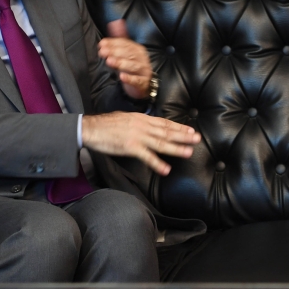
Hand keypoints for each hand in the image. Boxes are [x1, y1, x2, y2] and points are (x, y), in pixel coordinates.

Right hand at [81, 112, 200, 175]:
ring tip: (189, 152)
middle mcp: (143, 126)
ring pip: (161, 143)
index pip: (165, 123)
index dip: (179, 127)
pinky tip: (166, 169)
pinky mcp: (130, 147)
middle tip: (197, 138)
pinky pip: (147, 156)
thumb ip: (140, 122)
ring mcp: (138, 136)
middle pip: (167, 131)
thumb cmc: (107, 125)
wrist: (91, 128)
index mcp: (142, 118)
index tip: (190, 130)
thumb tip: (150, 125)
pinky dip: (157, 163)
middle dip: (183, 136)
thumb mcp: (127, 118)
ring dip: (176, 148)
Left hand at [99, 19, 152, 99]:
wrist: (144, 83)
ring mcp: (144, 71)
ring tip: (110, 61)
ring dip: (121, 63)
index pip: (126, 44)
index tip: (102, 43)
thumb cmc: (133, 65)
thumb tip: (116, 23)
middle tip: (103, 52)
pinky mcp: (143, 82)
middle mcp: (142, 59)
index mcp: (138, 49)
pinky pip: (137, 80)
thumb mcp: (128, 51)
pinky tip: (122, 77)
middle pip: (130, 54)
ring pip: (133, 66)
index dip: (114, 43)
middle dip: (115, 52)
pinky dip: (130, 79)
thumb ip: (121, 38)